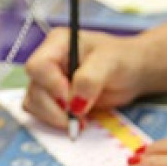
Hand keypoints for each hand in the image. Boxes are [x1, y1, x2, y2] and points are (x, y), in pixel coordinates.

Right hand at [23, 27, 147, 127]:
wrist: (132, 72)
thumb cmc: (123, 59)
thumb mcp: (110, 62)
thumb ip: (90, 79)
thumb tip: (74, 104)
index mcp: (57, 44)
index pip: (38, 66)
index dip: (51, 86)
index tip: (71, 101)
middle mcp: (47, 61)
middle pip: (34, 88)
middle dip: (55, 107)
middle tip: (79, 117)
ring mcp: (47, 81)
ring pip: (34, 103)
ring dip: (55, 117)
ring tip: (81, 119)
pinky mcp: (51, 99)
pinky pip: (40, 113)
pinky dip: (55, 121)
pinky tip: (77, 120)